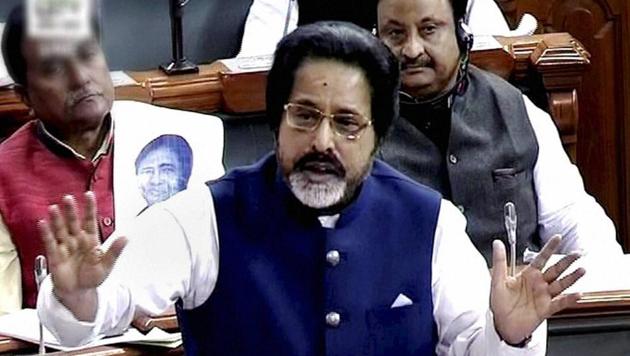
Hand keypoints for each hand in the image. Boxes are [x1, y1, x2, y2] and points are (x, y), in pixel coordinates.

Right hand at [39, 192, 126, 320]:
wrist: (78, 292)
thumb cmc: (91, 277)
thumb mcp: (107, 265)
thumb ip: (114, 252)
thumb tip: (126, 238)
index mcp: (91, 240)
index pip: (90, 221)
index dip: (90, 208)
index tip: (89, 194)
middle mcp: (77, 240)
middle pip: (73, 223)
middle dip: (71, 211)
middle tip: (68, 198)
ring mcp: (65, 247)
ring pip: (61, 230)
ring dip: (57, 219)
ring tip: (53, 208)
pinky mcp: (55, 256)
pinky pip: (50, 243)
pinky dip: (46, 233)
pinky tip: (42, 223)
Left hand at [490, 235, 584, 344]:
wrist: (502, 325)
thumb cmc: (500, 304)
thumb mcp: (498, 280)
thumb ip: (499, 261)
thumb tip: (497, 243)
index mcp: (528, 275)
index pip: (541, 258)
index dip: (550, 248)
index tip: (558, 237)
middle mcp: (538, 284)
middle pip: (555, 270)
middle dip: (566, 261)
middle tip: (578, 253)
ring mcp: (543, 296)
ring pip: (560, 284)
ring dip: (571, 278)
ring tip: (582, 270)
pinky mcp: (546, 309)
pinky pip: (559, 303)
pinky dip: (569, 299)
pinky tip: (577, 294)